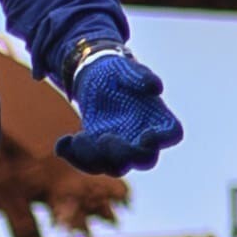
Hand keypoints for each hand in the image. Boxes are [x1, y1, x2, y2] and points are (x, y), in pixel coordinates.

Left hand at [57, 44, 181, 177]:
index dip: (163, 140)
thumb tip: (155, 86)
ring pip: (115, 168)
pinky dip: (74, 157)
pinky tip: (64, 142)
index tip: (145, 135)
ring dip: (94, 158)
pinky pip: (90, 164)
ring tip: (77, 138)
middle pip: (145, 161)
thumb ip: (140, 76)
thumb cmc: (115, 71)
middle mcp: (143, 137)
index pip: (172, 135)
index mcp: (157, 116)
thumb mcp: (124, 68)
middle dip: (123, 155)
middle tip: (103, 137)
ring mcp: (122, 147)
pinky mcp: (99, 150)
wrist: (94, 78)